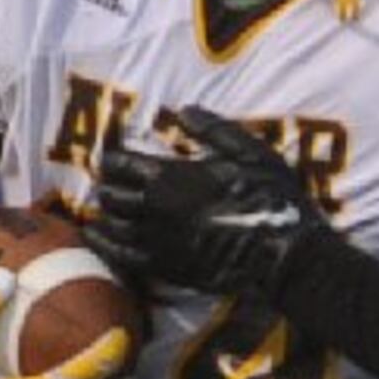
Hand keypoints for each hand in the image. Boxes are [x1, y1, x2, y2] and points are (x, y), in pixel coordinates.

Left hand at [87, 105, 326, 300]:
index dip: (112, 159)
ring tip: (102, 209)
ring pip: (111, 225)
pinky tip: (96, 238)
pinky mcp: (165, 268)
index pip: (121, 163)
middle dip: (107, 186)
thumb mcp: (248, 150)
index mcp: (170, 175)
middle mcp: (155, 208)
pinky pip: (121, 257)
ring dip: (103, 215)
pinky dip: (103, 245)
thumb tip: (183, 110)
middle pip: (110, 194)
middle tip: (109, 184)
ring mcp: (157, 240)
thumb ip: (212, 130)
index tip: (112, 158)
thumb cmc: (270, 196)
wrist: (282, 251)